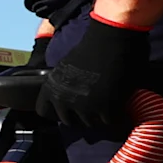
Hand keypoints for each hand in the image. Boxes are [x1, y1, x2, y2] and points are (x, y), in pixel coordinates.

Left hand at [36, 15, 149, 141]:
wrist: (111, 39)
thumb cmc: (91, 48)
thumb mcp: (66, 68)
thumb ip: (64, 86)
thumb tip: (68, 99)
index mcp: (51, 88)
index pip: (43, 111)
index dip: (56, 111)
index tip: (68, 108)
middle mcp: (63, 100)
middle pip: (69, 121)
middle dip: (80, 116)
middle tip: (93, 107)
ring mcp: (84, 106)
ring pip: (90, 123)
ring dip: (98, 116)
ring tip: (107, 105)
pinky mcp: (104, 108)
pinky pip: (108, 121)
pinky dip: (114, 115)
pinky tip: (119, 106)